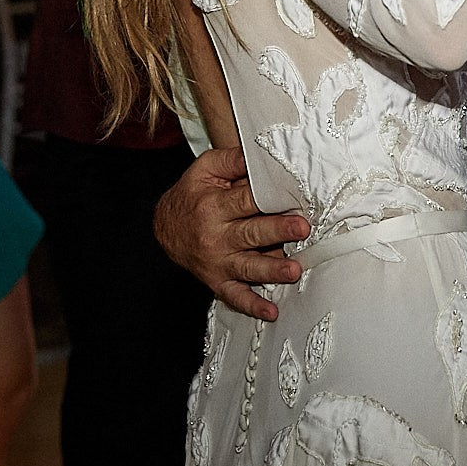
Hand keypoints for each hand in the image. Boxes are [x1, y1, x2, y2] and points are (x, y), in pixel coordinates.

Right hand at [154, 146, 309, 321]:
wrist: (165, 227)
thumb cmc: (193, 194)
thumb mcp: (205, 169)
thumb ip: (233, 159)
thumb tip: (260, 154)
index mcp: (214, 205)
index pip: (247, 200)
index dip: (270, 198)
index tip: (295, 197)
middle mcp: (216, 235)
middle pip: (251, 233)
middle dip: (277, 231)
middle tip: (302, 228)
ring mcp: (218, 261)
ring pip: (248, 267)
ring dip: (271, 270)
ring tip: (292, 271)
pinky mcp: (218, 281)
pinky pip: (235, 296)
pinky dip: (252, 305)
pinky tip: (270, 311)